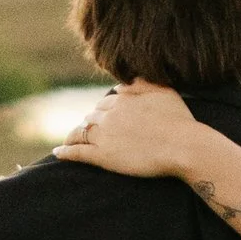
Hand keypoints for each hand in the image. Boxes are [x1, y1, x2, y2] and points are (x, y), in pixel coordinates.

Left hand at [54, 81, 204, 178]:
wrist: (183, 146)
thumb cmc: (178, 120)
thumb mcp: (164, 91)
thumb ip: (142, 83)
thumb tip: (122, 84)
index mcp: (122, 100)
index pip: (106, 102)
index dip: (104, 110)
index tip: (105, 116)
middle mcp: (110, 115)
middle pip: (92, 116)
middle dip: (91, 121)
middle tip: (90, 130)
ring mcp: (104, 136)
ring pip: (82, 132)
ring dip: (76, 134)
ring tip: (71, 140)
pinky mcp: (103, 156)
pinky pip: (78, 152)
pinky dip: (66, 151)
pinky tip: (58, 152)